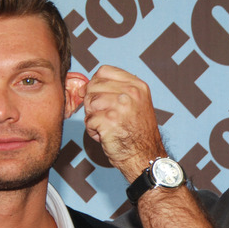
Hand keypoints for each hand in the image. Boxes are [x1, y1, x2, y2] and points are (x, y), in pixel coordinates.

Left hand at [81, 66, 165, 181]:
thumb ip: (115, 90)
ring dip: (93, 117)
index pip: (104, 71)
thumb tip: (84, 86)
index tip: (98, 95)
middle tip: (105, 116)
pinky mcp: (109, 121)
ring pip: (89, 103)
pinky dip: (93, 130)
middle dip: (93, 102)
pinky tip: (105, 135)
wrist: (144, 157)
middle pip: (93, 85)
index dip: (96, 83)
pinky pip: (88, 120)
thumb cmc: (137, 133)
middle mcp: (130, 93)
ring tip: (107, 126)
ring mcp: (120, 107)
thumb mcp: (135, 103)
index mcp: (137, 86)